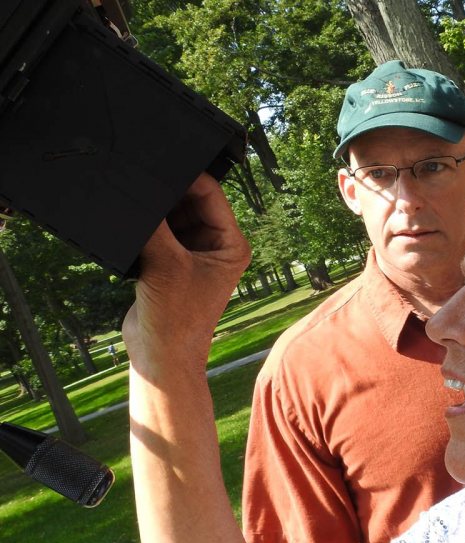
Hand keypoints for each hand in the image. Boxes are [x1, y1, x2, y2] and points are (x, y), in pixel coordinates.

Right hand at [122, 173, 250, 369]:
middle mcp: (216, 246)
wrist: (160, 355)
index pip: (213, 195)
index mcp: (232, 244)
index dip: (189, 177)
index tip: (161, 164)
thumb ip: (156, 225)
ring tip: (136, 208)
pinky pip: (158, 231)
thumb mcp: (167, 264)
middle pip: (191, 201)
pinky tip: (131, 222)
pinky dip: (145, 226)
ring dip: (155, 211)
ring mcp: (192, 253)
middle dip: (168, 194)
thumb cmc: (178, 319)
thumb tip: (143, 191)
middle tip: (142, 183)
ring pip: (172, 215)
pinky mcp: (170, 261)